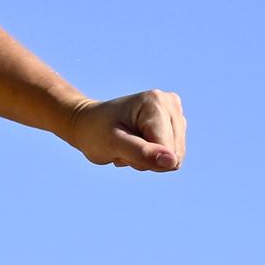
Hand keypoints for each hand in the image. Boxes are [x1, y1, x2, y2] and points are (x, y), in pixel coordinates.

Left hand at [67, 89, 186, 172]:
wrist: (88, 123)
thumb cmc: (96, 132)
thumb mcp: (113, 144)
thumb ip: (142, 153)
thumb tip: (173, 162)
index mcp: (157, 103)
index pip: (166, 149)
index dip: (143, 158)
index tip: (122, 144)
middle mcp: (171, 103)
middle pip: (173, 154)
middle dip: (146, 158)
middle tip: (124, 146)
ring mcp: (175, 113)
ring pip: (173, 158)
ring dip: (148, 158)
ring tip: (129, 144)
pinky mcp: (176, 124)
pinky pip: (171, 156)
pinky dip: (151, 156)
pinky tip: (136, 143)